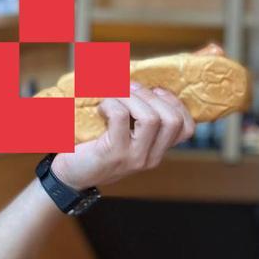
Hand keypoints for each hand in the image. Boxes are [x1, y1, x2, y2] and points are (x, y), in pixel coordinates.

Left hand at [50, 82, 195, 189]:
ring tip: (115, 95)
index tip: (156, 92)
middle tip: (130, 88)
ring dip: (131, 97)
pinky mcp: (114, 153)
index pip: (187, 128)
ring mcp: (134, 157)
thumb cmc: (95, 151)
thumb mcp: (125, 138)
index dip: (176, 103)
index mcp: (158, 151)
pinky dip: (111, 103)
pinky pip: (121, 116)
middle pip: (172, 120)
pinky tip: (101, 108)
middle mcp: (151, 157)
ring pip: (151, 118)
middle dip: (151, 96)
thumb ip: (138, 120)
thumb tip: (138, 83)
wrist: (71, 176)